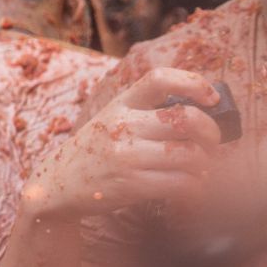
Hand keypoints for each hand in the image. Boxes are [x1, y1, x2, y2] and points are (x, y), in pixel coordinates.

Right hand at [22, 67, 222, 221]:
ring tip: (200, 170)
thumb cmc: (93, 154)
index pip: (159, 79)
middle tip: (212, 144)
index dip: (193, 83)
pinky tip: (190, 187)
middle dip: (212, 134)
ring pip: (189, 155)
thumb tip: (202, 115)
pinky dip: (194, 187)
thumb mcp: (110, 122)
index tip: (210, 99)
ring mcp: (125, 156)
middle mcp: (122, 126)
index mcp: (119, 105)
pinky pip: (180, 183)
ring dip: (204, 165)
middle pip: (187, 120)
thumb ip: (145, 114)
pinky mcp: (130, 185)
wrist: (55, 185)